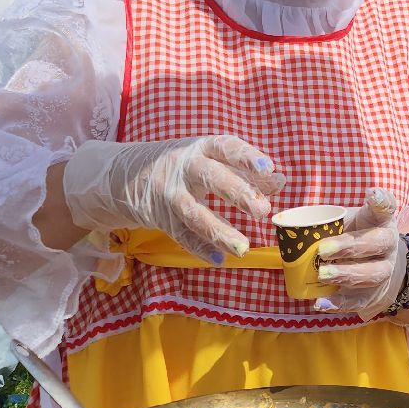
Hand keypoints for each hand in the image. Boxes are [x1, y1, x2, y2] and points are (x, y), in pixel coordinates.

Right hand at [62, 136, 283, 263]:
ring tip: (243, 248)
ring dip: (218, 231)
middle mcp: (184, 167)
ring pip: (194, 212)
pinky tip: (218, 259)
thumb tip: (281, 180)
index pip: (227, 148)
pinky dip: (198, 247)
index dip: (247, 158)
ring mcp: (169, 193)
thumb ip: (246, 171)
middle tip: (263, 211)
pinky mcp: (160, 217)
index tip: (268, 170)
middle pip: (211, 178)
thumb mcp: (211, 160)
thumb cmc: (184, 165)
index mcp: (202, 148)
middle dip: (237, 193)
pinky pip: (180, 234)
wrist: (127, 175)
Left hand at [315, 189, 408, 319]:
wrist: (375, 265)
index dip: (381, 200)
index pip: (385, 207)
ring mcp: (384, 269)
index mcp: (379, 220)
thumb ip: (325, 221)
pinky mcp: (374, 293)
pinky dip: (339, 303)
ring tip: (322, 275)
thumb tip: (287, 223)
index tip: (372, 195)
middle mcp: (387, 243)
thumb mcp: (345, 222)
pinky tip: (321, 303)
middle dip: (350, 246)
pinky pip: (359, 300)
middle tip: (322, 250)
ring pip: (373, 273)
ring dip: (346, 274)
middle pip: (377, 243)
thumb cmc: (352, 236)